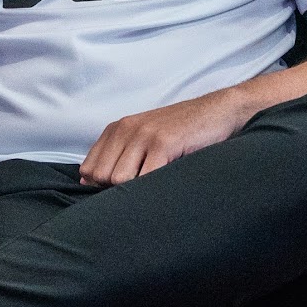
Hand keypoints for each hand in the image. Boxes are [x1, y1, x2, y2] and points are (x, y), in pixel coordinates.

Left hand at [79, 87, 255, 185]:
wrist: (218, 111)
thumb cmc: (182, 131)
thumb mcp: (143, 138)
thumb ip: (116, 157)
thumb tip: (87, 183)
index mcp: (117, 129)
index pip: (88, 170)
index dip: (100, 188)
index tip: (121, 194)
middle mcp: (126, 129)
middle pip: (101, 178)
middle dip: (116, 193)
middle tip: (140, 195)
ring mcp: (144, 135)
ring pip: (119, 180)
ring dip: (134, 193)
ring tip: (153, 191)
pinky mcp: (164, 143)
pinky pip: (145, 178)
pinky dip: (151, 190)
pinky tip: (163, 188)